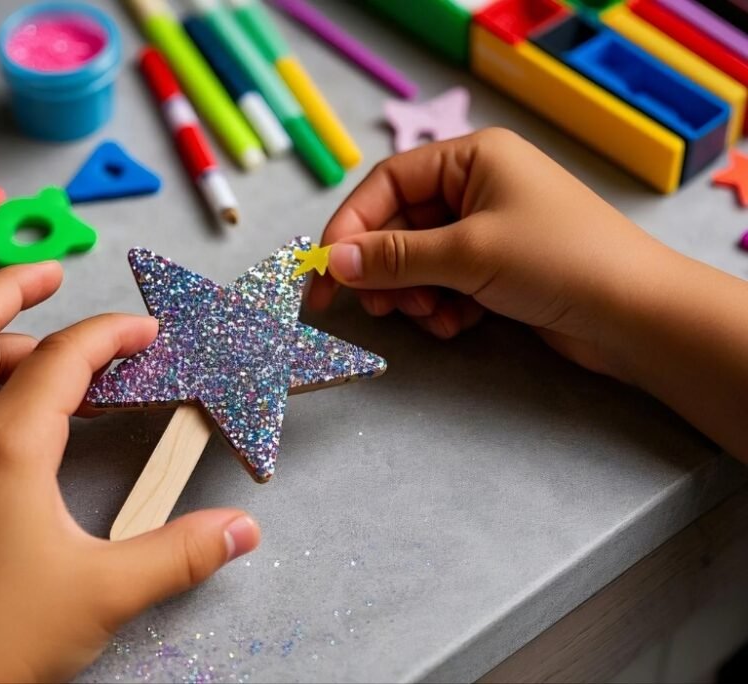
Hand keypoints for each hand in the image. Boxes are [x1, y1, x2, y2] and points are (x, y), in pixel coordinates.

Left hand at [0, 263, 259, 682]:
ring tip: (9, 334)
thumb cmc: (9, 640)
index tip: (147, 334)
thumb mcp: (108, 593)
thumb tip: (244, 530)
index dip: (112, 335)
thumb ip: (183, 552)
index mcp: (5, 448)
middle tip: (54, 275)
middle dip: (12, 287)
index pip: (64, 360)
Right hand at [309, 127, 676, 380]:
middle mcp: (478, 187)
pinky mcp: (498, 269)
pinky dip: (441, 307)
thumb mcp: (466, 253)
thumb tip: (332, 261)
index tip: (325, 270)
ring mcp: (489, 229)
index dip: (350, 226)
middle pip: (400, 225)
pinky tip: (456, 324)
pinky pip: (445, 283)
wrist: (636, 315)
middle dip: (385, 269)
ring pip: (419, 260)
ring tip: (429, 316)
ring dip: (413, 294)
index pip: (387, 183)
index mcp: (473, 158)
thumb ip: (393, 257)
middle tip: (373, 307)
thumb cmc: (557, 261)